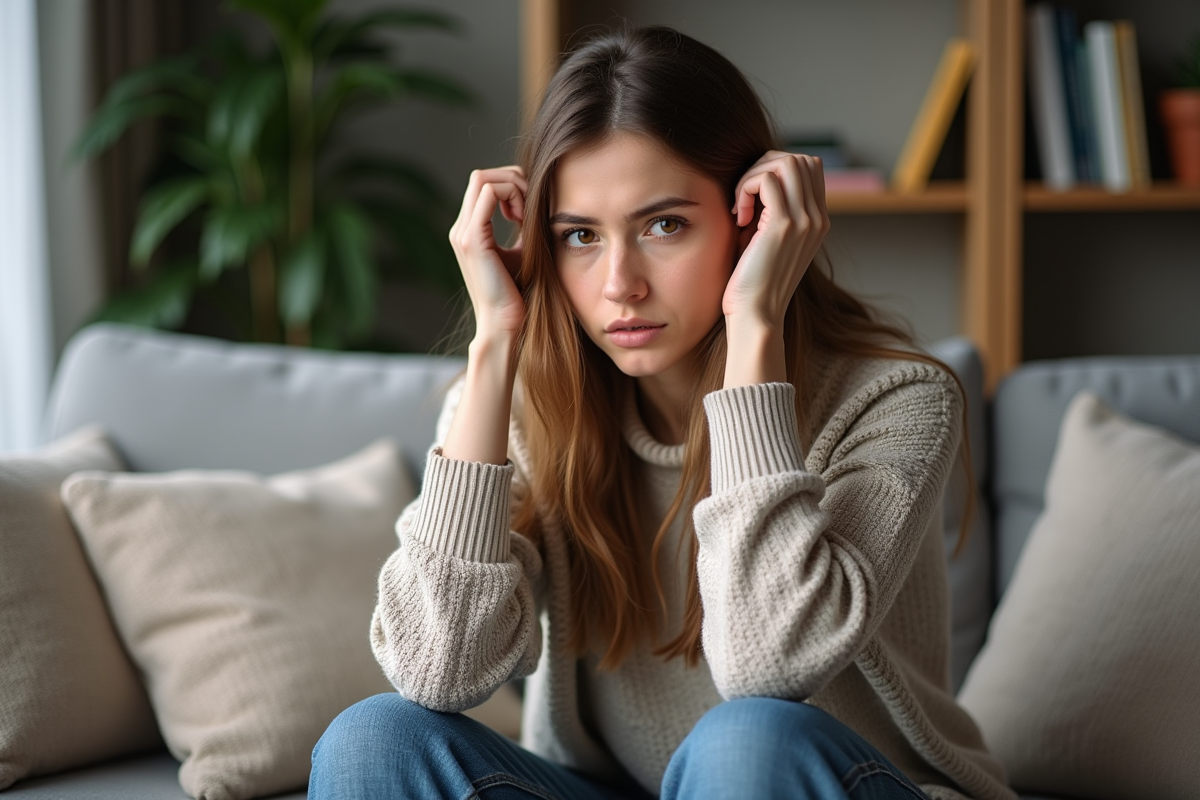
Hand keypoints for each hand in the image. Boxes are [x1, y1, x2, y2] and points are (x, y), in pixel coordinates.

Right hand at [448, 167, 527, 339]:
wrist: (505, 324)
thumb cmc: (517, 293)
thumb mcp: (522, 251)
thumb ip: (523, 227)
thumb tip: (537, 204)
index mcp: (469, 231)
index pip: (484, 185)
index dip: (511, 187)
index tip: (529, 211)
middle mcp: (461, 229)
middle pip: (482, 176)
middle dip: (512, 181)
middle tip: (531, 207)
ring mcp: (463, 233)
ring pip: (483, 179)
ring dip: (512, 187)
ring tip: (526, 214)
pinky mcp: (472, 239)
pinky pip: (488, 193)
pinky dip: (511, 195)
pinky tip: (523, 218)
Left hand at [724, 152, 829, 329]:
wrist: (756, 315)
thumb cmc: (751, 280)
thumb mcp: (765, 238)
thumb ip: (769, 209)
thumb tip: (757, 177)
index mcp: (817, 221)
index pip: (809, 167)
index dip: (775, 169)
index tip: (753, 197)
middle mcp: (817, 218)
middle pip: (798, 159)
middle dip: (762, 168)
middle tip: (743, 198)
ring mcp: (805, 220)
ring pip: (784, 163)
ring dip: (753, 177)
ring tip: (740, 208)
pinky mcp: (784, 225)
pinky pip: (765, 179)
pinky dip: (745, 189)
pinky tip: (738, 217)